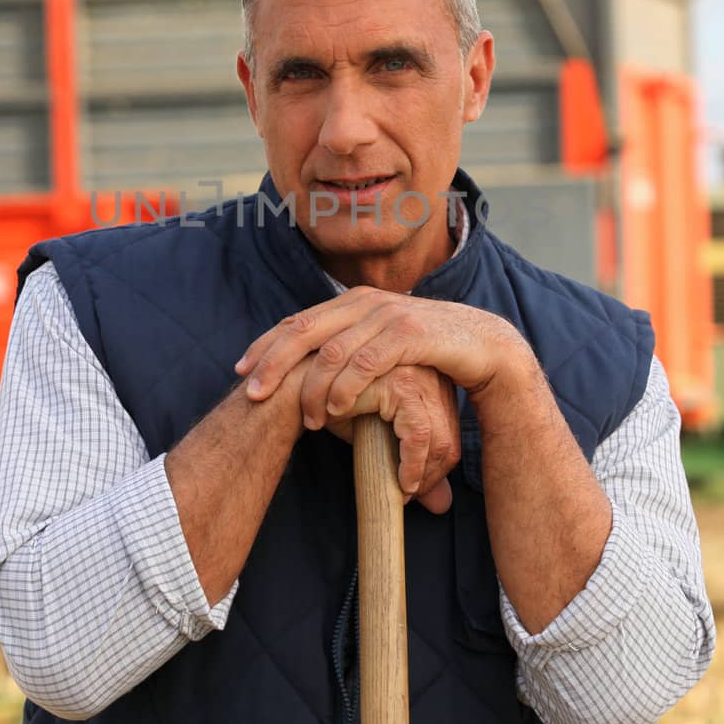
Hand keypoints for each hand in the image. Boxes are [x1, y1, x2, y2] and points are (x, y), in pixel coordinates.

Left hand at [236, 286, 529, 416]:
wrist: (483, 343)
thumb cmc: (426, 350)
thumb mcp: (380, 346)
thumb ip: (348, 351)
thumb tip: (309, 372)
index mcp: (351, 302)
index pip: (297, 322)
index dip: (265, 345)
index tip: (240, 370)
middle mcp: (363, 302)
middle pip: (303, 331)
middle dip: (273, 364)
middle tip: (253, 394)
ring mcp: (386, 314)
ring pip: (332, 351)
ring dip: (312, 388)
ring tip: (305, 421)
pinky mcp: (409, 332)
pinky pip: (366, 362)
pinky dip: (346, 388)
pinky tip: (335, 411)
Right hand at [324, 365, 459, 513]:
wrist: (301, 386)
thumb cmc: (340, 408)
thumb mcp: (381, 436)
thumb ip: (415, 465)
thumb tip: (444, 505)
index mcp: (432, 380)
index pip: (450, 435)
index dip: (435, 471)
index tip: (413, 490)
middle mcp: (432, 372)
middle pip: (448, 440)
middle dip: (430, 478)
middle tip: (407, 498)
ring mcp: (419, 374)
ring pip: (438, 441)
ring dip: (420, 476)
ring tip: (400, 493)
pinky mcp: (402, 382)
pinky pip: (418, 435)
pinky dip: (410, 466)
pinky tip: (396, 482)